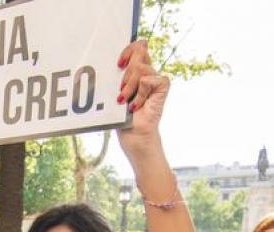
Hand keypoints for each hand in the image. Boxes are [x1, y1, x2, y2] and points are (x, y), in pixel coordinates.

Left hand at [114, 40, 169, 160]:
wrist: (134, 137)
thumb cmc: (122, 118)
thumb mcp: (115, 93)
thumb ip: (117, 77)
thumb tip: (116, 60)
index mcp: (137, 72)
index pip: (138, 47)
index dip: (128, 49)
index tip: (118, 64)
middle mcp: (148, 73)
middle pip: (140, 51)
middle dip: (126, 68)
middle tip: (120, 87)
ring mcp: (156, 81)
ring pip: (141, 68)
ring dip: (128, 86)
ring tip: (123, 100)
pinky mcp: (162, 89)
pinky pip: (150, 80)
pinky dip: (140, 93)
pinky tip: (135, 106)